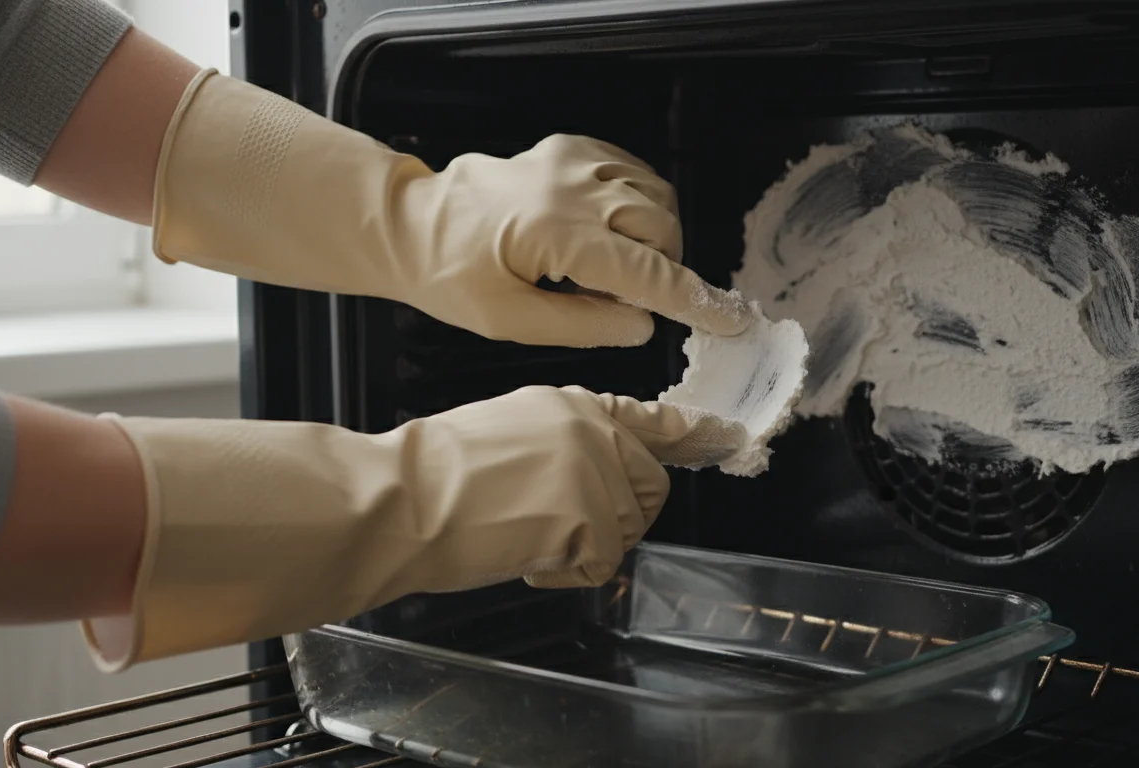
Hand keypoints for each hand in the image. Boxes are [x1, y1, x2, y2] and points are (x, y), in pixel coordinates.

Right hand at [81, 386, 744, 670]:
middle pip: (649, 489)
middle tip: (551, 523)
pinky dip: (567, 572)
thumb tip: (593, 474)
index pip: (653, 420)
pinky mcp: (593, 515)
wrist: (405, 498)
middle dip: (615, 517)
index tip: (733, 438)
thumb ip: (567, 442)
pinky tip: (526, 553)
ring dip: (586, 546)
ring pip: (629, 528)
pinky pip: (603, 563)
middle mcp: (597, 431)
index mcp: (574, 405)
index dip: (697, 436)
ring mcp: (598, 471)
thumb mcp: (512, 429)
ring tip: (527, 532)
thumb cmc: (435, 472)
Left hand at [151, 72, 749, 346]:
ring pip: (655, 198)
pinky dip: (640, 206)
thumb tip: (644, 326)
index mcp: (555, 233)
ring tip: (612, 270)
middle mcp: (572, 186)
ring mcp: (574, 160)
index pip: (646, 271)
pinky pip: (634, 174)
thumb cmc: (450, 278)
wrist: (410, 222)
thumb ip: (583, 325)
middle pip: (661, 229)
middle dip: (664, 269)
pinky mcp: (571, 148)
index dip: (692, 300)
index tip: (729, 320)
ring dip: (653, 239)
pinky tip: (611, 233)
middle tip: (628, 303)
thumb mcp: (509, 322)